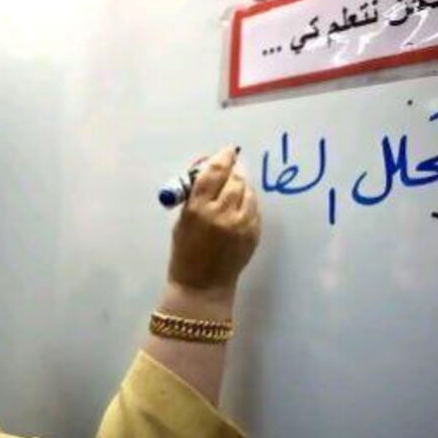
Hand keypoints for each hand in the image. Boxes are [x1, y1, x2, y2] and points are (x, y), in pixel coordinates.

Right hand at [163, 146, 260, 318]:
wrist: (202, 287)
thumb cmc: (185, 253)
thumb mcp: (183, 220)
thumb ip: (196, 196)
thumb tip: (213, 170)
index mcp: (198, 209)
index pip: (213, 172)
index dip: (222, 157)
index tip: (228, 150)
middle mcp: (222, 214)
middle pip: (234, 179)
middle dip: (233, 170)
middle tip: (232, 168)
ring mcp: (241, 224)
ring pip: (248, 191)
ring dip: (242, 185)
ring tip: (235, 189)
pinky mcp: (254, 234)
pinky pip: (255, 208)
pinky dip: (248, 203)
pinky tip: (240, 208)